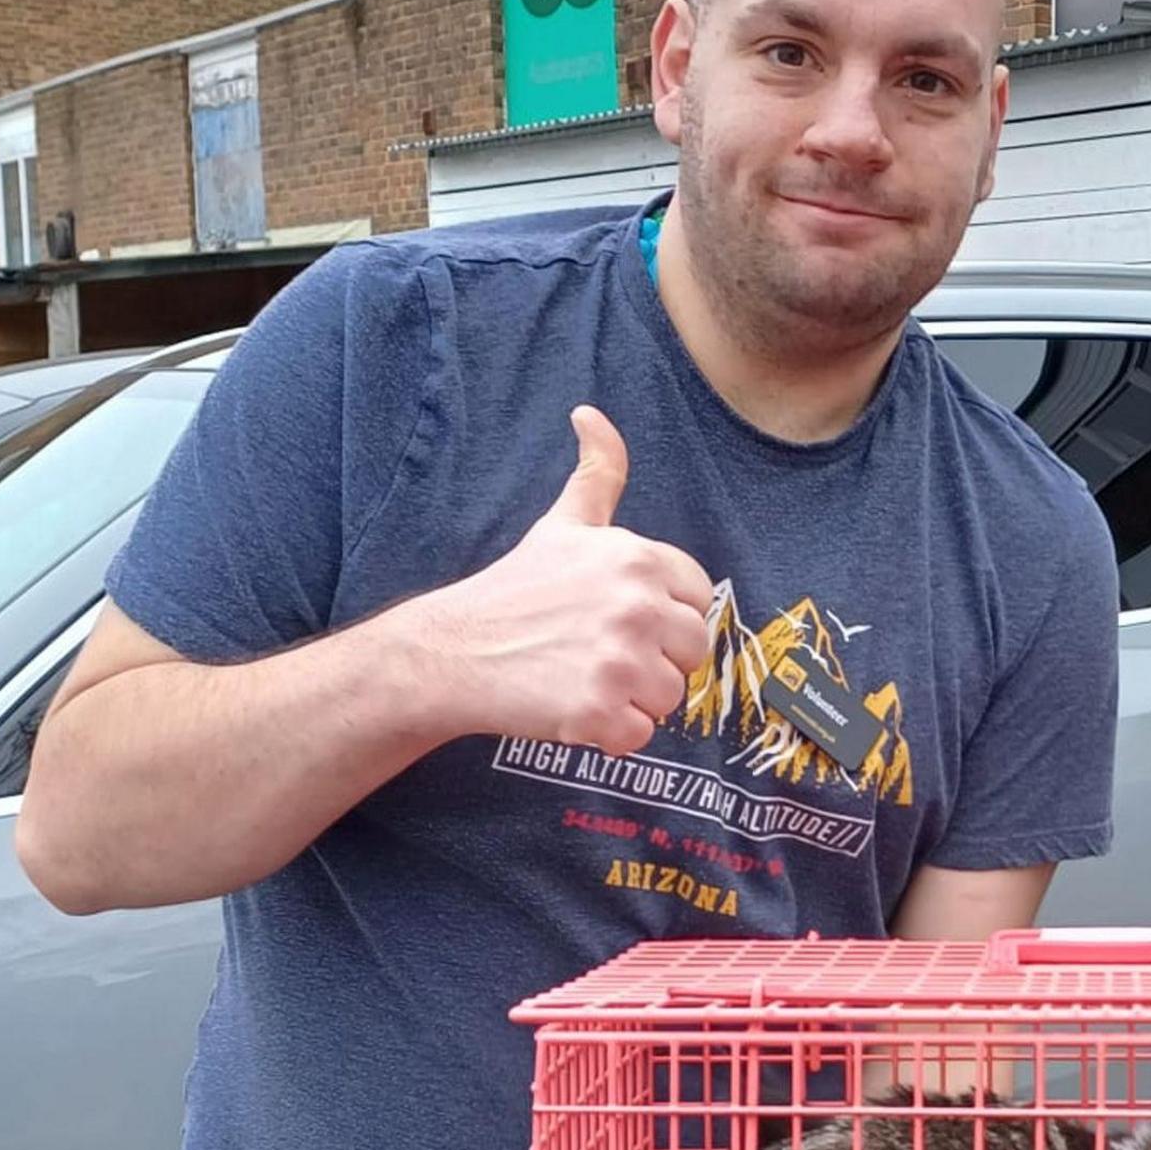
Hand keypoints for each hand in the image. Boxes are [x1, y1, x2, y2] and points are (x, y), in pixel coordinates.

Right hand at [384, 406, 715, 754]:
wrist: (452, 652)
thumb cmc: (515, 589)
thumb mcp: (563, 524)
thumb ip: (597, 472)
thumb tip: (591, 413)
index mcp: (639, 559)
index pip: (698, 602)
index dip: (663, 617)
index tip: (619, 619)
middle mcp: (637, 606)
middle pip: (691, 653)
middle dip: (653, 661)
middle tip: (599, 654)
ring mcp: (619, 662)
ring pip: (670, 698)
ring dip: (633, 699)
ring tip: (583, 677)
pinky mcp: (598, 713)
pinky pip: (640, 736)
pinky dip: (611, 734)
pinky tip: (574, 708)